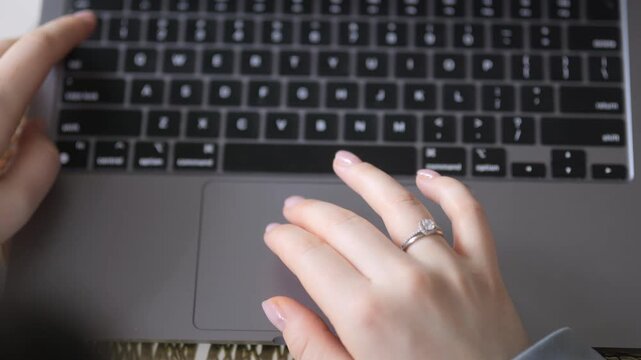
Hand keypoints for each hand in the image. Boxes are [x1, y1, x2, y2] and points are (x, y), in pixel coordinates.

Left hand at [0, 12, 95, 244]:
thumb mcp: (5, 216)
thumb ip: (40, 168)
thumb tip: (41, 137)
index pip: (35, 53)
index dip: (66, 33)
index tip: (83, 23)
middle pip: (1, 47)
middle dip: (31, 47)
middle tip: (51, 62)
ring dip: (2, 64)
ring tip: (15, 92)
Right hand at [262, 151, 529, 359]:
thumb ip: (309, 344)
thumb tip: (278, 308)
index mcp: (366, 315)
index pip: (310, 257)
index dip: (286, 240)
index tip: (276, 234)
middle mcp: (405, 283)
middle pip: (345, 227)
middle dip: (311, 211)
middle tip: (295, 206)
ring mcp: (447, 270)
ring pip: (400, 205)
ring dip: (367, 179)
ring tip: (345, 164)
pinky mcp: (483, 270)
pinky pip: (468, 214)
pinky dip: (449, 189)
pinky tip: (426, 176)